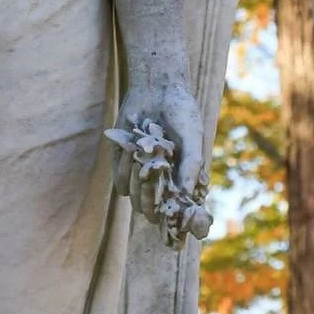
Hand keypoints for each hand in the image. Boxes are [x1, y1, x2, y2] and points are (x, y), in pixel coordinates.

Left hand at [112, 75, 204, 221]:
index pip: (181, 213)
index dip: (180, 222)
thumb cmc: (181, 113)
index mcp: (184, 181)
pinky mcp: (123, 167)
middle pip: (154, 213)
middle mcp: (163, 184)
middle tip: (153, 181)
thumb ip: (191, 164)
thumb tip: (186, 193)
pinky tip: (133, 148)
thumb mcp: (192, 137)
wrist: (156, 90)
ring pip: (136, 201)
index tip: (176, 223)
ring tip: (144, 154)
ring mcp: (142, 177)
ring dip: (139, 182)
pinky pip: (121, 184)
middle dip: (152, 203)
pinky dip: (126, 170)